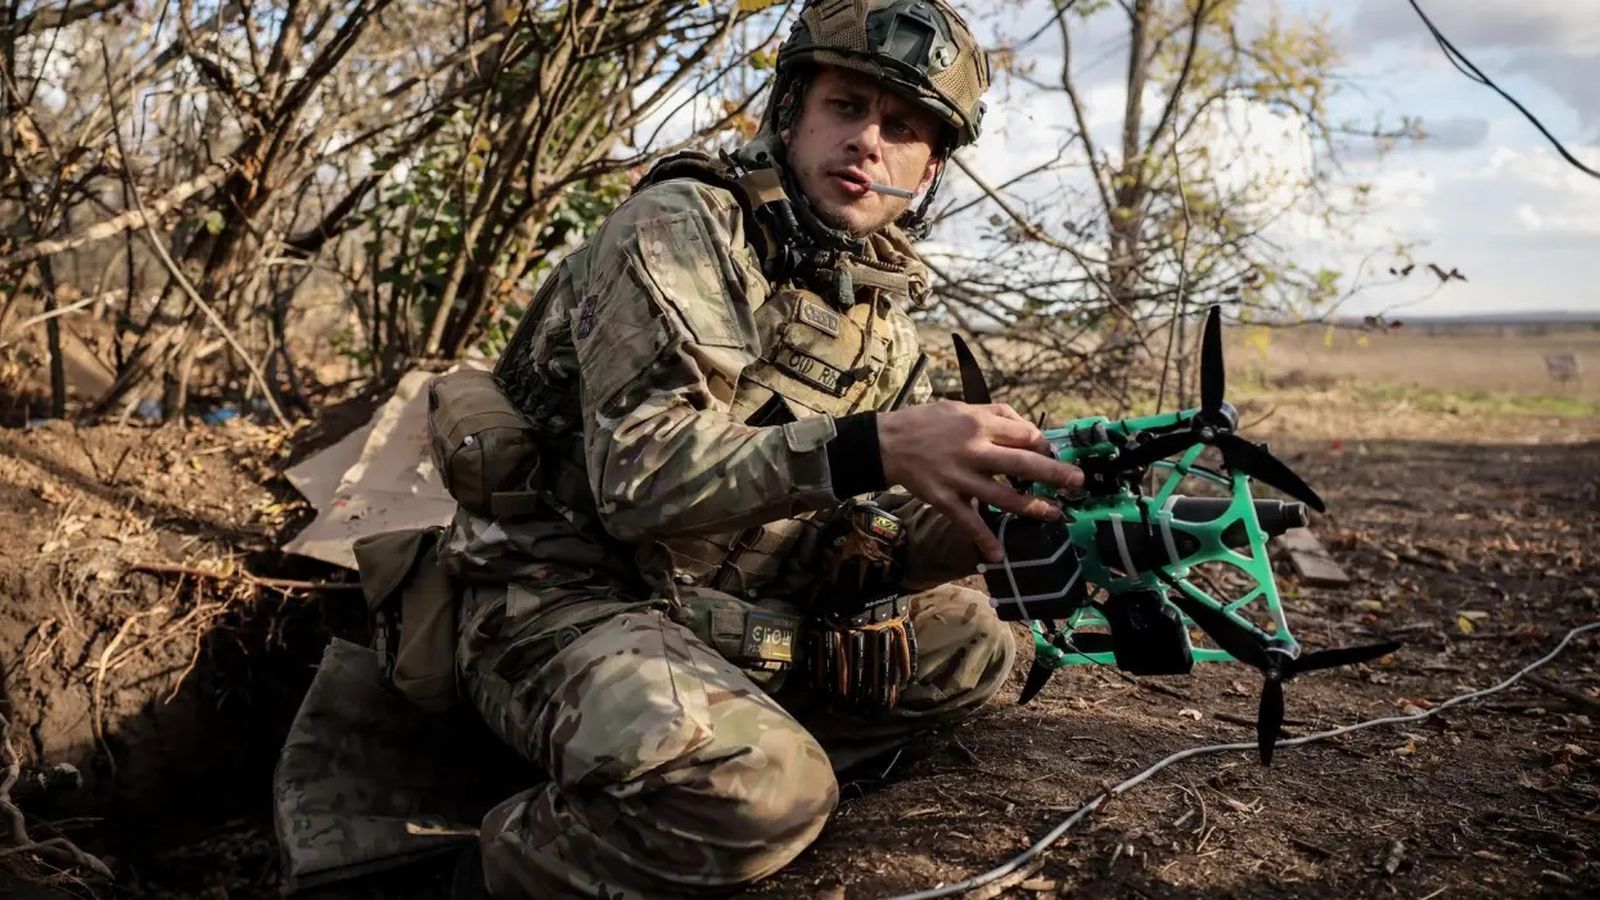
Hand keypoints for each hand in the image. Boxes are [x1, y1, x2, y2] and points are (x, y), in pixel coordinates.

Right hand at [877, 401, 1082, 563]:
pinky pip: (968, 522)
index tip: (1054, 457)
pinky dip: (983, 539)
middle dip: (1054, 474)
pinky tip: (999, 555)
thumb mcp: (963, 406)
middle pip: (1022, 463)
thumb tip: (1030, 429)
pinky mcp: (944, 499)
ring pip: (1002, 495)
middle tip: (1077, 483)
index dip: (1045, 447)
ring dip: (1031, 508)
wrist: (887, 443)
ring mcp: (959, 477)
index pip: (1025, 435)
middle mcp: (973, 450)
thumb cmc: (927, 422)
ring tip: (1054, 515)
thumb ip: (997, 415)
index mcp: (980, 423)